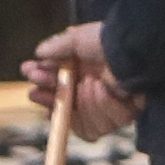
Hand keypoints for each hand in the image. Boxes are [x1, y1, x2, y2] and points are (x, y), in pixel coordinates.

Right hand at [23, 21, 133, 143]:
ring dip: (81, 103)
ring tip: (87, 83)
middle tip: (36, 92)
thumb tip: (39, 52)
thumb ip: (57, 47)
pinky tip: (103, 88)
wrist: (133, 49)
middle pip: (66, 112)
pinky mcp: (123, 115)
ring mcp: (109, 107)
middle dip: (50, 101)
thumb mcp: (77, 39)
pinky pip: (104, 125)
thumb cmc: (107, 41)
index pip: (59, 92)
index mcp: (84, 75)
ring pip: (83, 122)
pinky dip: (101, 105)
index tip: (32, 86)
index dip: (44, 91)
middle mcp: (95, 93)